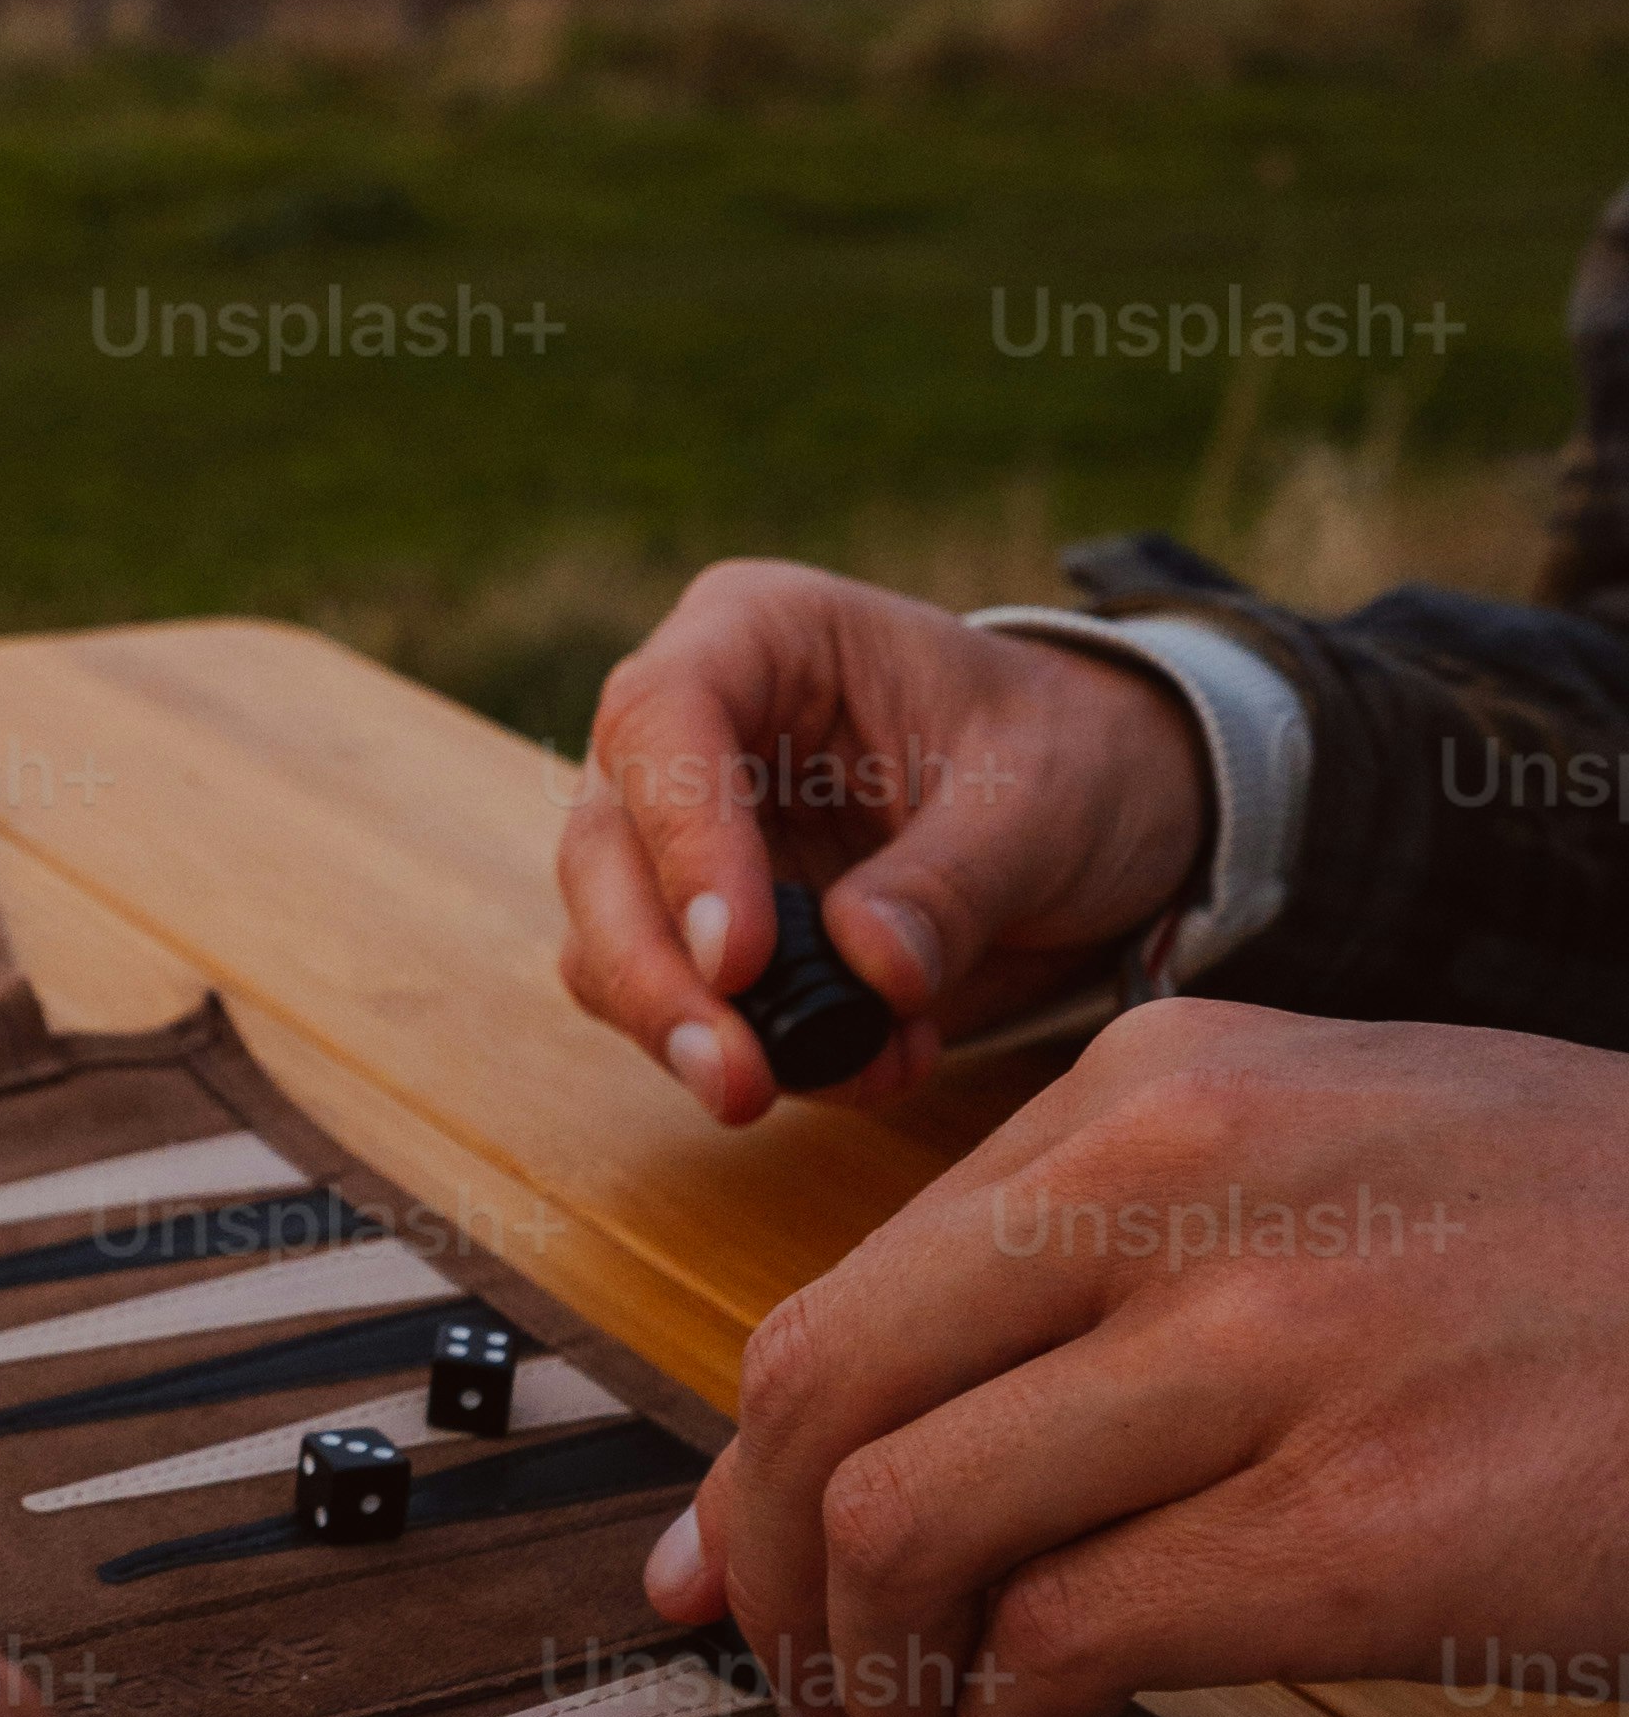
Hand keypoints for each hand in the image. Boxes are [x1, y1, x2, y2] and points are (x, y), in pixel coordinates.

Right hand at [558, 561, 1207, 1119]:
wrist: (1110, 811)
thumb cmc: (1072, 755)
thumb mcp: (1045, 801)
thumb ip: (952, 881)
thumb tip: (869, 969)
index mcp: (759, 635)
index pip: (664, 719)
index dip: (684, 840)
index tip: (738, 959)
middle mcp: (694, 729)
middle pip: (605, 849)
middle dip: (657, 976)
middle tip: (736, 1081)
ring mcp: (688, 835)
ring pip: (611, 940)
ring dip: (694, 1035)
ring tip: (849, 1073)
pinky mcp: (710, 929)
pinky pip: (686, 1007)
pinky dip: (765, 1056)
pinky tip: (876, 1065)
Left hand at [641, 996, 1628, 1716]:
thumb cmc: (1598, 1274)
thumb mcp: (1342, 1165)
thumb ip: (1104, 1267)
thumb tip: (846, 1440)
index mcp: (1162, 1089)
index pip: (851, 1292)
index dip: (754, 1478)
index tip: (731, 1591)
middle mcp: (1182, 1186)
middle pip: (825, 1403)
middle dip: (773, 1592)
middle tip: (816, 1708)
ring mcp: (1271, 1350)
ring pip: (908, 1530)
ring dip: (880, 1695)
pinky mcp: (1355, 1528)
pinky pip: (1053, 1647)